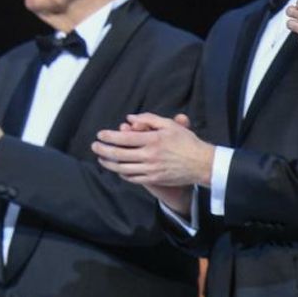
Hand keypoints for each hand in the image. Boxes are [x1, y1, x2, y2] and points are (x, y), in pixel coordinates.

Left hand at [93, 112, 212, 208]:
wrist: (203, 164)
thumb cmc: (187, 142)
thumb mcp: (170, 125)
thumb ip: (149, 119)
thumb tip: (130, 118)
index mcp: (153, 140)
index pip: (124, 138)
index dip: (108, 137)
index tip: (99, 135)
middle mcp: (150, 155)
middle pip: (119, 154)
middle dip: (103, 150)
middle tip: (94, 146)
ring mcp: (151, 169)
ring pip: (122, 168)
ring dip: (109, 163)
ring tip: (101, 158)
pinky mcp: (154, 179)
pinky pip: (133, 178)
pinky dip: (122, 173)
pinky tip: (117, 169)